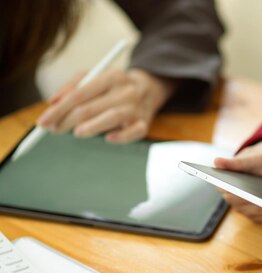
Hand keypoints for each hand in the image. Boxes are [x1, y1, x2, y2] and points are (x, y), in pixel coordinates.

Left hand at [38, 69, 175, 142]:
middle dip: (68, 120)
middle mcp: (125, 91)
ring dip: (91, 127)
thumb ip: (72, 86)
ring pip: (112, 118)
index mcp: (111, 76)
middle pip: (91, 107)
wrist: (150, 88)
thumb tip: (52, 102)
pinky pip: (134, 132)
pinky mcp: (145, 123)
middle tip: (54, 130)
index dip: (59, 108)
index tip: (44, 120)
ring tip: (76, 133)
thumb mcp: (95, 76)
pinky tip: (108, 138)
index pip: (80, 93)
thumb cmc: (114, 85)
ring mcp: (137, 108)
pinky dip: (121, 137)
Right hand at [214, 140, 261, 221]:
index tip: (242, 192)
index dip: (232, 191)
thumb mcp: (252, 158)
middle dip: (251, 202)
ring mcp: (243, 206)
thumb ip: (236, 162)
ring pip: (251, 212)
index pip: (224, 189)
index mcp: (225, 181)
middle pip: (238, 203)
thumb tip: (217, 161)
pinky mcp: (255, 212)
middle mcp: (231, 196)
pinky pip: (261, 218)